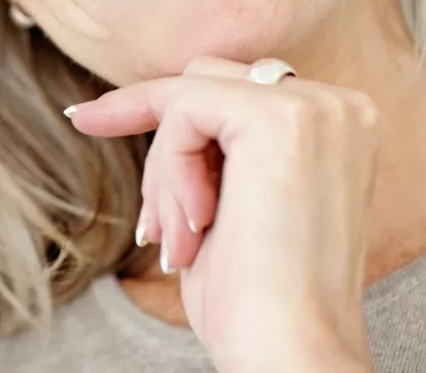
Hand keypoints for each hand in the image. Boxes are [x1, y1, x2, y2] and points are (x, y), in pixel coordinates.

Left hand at [66, 56, 380, 372]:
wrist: (287, 353)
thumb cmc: (256, 298)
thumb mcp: (231, 201)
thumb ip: (213, 145)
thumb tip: (144, 100)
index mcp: (339, 126)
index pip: (231, 88)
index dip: (159, 107)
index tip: (86, 117)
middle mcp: (340, 107)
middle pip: (207, 80)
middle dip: (163, 151)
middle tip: (156, 230)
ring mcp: (318, 108)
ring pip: (190, 95)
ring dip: (166, 172)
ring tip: (179, 242)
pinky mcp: (283, 119)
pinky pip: (185, 110)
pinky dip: (170, 170)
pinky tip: (194, 227)